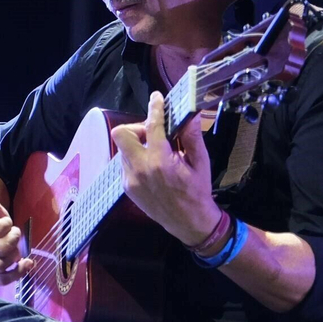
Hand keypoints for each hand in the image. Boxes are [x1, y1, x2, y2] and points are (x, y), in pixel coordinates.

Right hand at [0, 180, 36, 287]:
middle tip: (14, 234)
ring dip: (15, 255)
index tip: (5, 222)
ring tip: (15, 247)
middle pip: (2, 250)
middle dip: (14, 240)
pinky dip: (18, 273)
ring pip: (3, 266)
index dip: (7, 225)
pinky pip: (2, 281)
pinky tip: (26, 264)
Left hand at [109, 91, 219, 246]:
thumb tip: (190, 114)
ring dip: (138, 145)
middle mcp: (140, 168)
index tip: (156, 97)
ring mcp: (130, 179)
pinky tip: (153, 168)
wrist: (189, 224)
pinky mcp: (126, 187)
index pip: (152, 126)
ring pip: (123, 149)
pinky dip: (137, 159)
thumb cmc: (198, 192)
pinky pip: (126, 164)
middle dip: (136, 128)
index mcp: (160, 161)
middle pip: (121, 134)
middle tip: (154, 134)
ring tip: (158, 154)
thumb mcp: (201, 163)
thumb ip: (192, 137)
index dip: (155, 108)